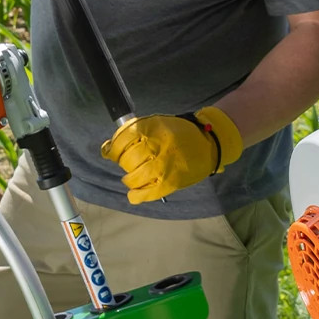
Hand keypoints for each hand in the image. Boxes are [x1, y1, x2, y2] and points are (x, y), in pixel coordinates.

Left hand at [102, 106, 243, 203]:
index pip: (121, 140)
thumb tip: (109, 146)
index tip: (111, 152)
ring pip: (133, 177)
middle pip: (126, 160)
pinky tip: (134, 194)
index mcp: (152, 129)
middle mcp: (156, 147)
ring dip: (129, 179)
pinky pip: (146, 193)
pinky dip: (136, 196)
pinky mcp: (170, 182)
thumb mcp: (158, 123)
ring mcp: (163, 166)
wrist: (209, 143)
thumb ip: (136, 132)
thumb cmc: (180, 133)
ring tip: (133, 176)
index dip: (112, 149)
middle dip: (124, 163)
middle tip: (129, 163)